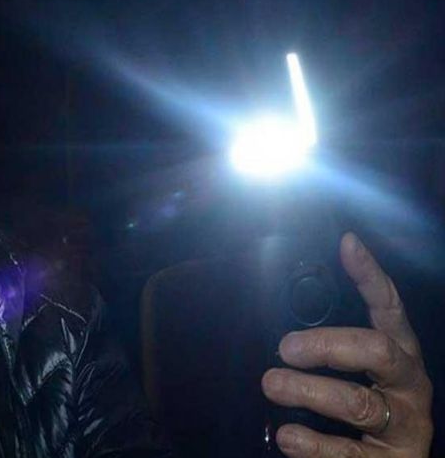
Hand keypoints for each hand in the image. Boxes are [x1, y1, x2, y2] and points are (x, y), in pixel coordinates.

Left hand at [261, 232, 433, 456]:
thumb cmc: (356, 418)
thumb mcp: (349, 377)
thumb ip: (325, 352)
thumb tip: (279, 329)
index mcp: (399, 358)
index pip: (388, 309)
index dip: (370, 276)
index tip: (347, 244)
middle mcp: (409, 388)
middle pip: (378, 352)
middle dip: (329, 344)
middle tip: (286, 348)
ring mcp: (404, 428)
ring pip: (357, 403)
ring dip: (308, 391)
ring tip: (272, 384)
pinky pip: (347, 453)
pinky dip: (313, 444)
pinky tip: (288, 436)